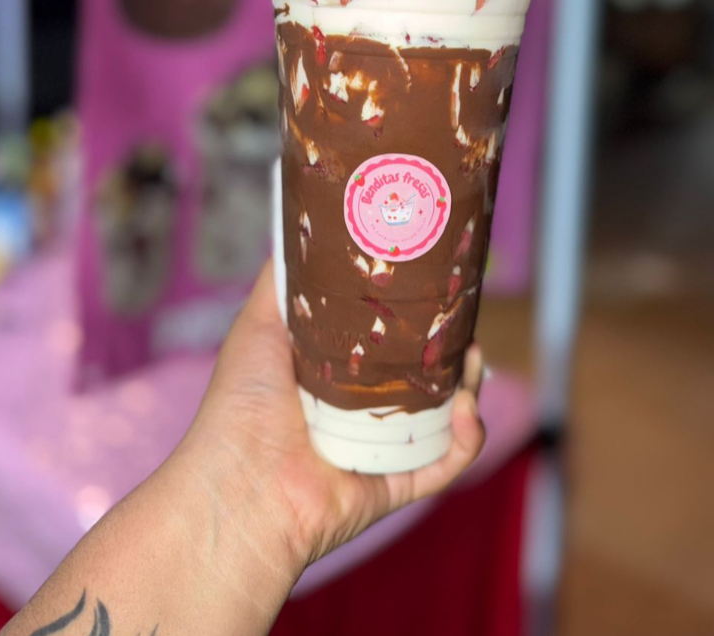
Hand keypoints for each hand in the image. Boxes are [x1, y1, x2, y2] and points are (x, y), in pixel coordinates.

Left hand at [177, 263, 485, 573]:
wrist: (239, 486)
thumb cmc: (242, 403)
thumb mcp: (259, 323)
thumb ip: (282, 280)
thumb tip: (301, 228)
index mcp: (339, 375)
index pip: (392, 340)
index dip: (419, 315)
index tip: (439, 286)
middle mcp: (364, 411)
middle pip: (427, 375)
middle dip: (453, 347)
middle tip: (466, 322)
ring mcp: (385, 451)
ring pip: (448, 415)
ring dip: (471, 385)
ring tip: (474, 358)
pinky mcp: (399, 484)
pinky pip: (448, 463)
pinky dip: (469, 439)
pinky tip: (468, 409)